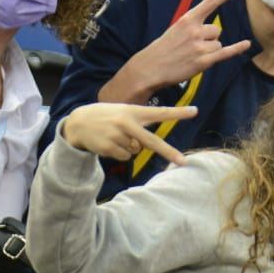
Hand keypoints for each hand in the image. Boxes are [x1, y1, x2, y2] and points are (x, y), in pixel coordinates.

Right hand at [61, 102, 198, 164]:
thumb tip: (144, 147)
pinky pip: (125, 157)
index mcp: (133, 111)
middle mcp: (126, 123)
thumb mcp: (122, 112)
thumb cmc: (107, 117)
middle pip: (152, 141)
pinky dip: (120, 154)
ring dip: (129, 148)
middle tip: (183, 161)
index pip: (160, 112)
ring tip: (115, 136)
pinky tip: (109, 143)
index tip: (195, 112)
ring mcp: (117, 136)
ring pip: (136, 151)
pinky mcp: (108, 147)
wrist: (78, 123)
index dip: (178, 113)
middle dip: (168, 152)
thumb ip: (137, 124)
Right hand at [125, 0, 251, 92]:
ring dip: (209, 51)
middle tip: (191, 47)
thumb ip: (194, 26)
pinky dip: (237, 49)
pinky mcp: (203, 61)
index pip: (209, 3)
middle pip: (217, 30)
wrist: (150, 68)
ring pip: (218, 44)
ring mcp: (200, 46)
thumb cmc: (164, 48)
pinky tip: (247, 44)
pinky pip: (225, 52)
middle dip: (208, 39)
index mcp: (187, 19)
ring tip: (192, 56)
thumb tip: (215, 31)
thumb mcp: (176, 29)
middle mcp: (195, 30)